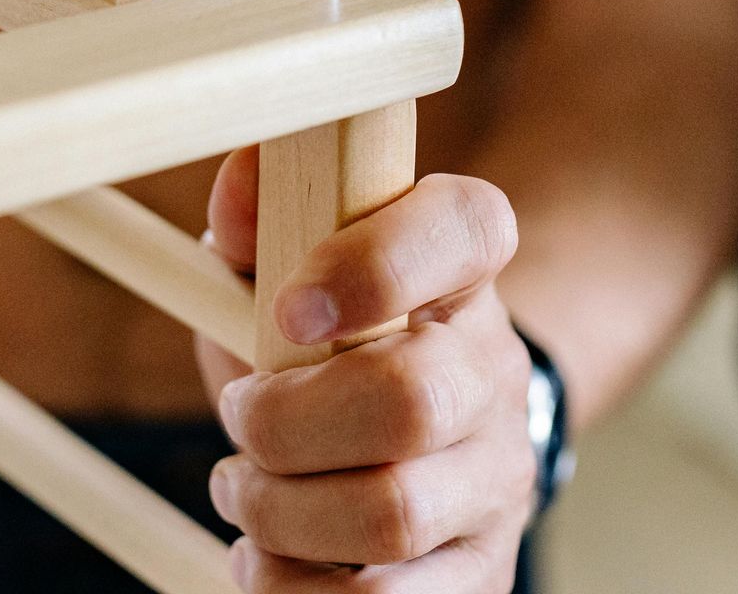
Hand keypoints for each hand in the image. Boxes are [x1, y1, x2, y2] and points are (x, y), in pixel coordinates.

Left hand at [197, 148, 533, 592]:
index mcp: (460, 264)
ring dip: (278, 512)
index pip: (464, 230)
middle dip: (285, 422)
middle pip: (412, 400)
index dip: (374, 264)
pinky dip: (293, 589)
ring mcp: (497, 478)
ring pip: (390, 516)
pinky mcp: (479, 572)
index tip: (287, 309)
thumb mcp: (285, 261)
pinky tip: (270, 557)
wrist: (406, 437)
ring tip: (245, 489)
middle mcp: (495, 369)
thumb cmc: (327, 338)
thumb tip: (242, 183)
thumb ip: (260, 212)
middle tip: (240, 418)